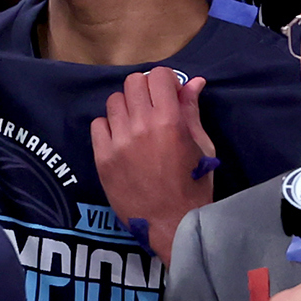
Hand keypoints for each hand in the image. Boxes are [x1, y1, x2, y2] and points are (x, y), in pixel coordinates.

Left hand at [88, 68, 217, 245]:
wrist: (172, 225)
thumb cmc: (194, 186)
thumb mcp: (202, 146)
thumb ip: (192, 110)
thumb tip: (193, 81)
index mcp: (169, 120)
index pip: (158, 76)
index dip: (165, 80)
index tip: (168, 92)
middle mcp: (141, 125)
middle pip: (133, 82)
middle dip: (145, 90)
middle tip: (152, 107)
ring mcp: (119, 141)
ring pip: (114, 101)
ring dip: (127, 107)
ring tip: (136, 125)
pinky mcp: (103, 157)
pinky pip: (98, 124)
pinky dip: (109, 127)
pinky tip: (121, 140)